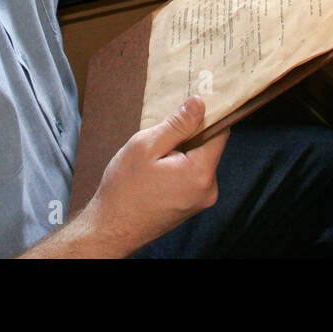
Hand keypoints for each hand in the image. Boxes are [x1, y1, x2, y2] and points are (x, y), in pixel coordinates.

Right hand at [82, 96, 228, 255]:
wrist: (111, 228)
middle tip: (161, 134)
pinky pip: (192, 175)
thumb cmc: (124, 188)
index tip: (191, 103)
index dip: (207, 114)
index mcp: (200, 173)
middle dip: (188, 135)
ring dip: (182, 151)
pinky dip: (179, 166)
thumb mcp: (146, 146)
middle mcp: (208, 189)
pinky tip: (157, 170)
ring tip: (155, 157)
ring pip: (199, 160)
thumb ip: (177, 124)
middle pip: (210, 146)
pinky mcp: (192, 205)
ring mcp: (201, 200)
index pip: (220, 132)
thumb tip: (199, 103)